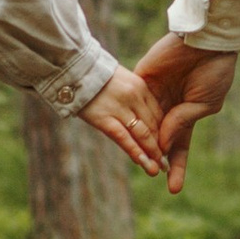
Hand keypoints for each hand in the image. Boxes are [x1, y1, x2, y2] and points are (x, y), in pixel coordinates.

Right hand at [78, 63, 165, 177]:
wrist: (73, 68)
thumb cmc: (94, 75)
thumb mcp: (120, 80)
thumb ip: (131, 95)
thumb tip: (137, 115)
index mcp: (140, 86)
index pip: (158, 113)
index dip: (163, 132)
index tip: (165, 146)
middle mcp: (134, 97)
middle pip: (153, 125)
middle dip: (160, 146)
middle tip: (165, 164)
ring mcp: (120, 107)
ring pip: (142, 134)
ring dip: (151, 154)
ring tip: (157, 169)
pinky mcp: (104, 117)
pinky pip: (124, 138)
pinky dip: (135, 152)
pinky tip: (143, 163)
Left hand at [133, 32, 237, 191]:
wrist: (204, 40)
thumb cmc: (213, 70)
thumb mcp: (205, 102)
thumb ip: (183, 122)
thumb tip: (162, 144)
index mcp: (188, 114)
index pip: (179, 147)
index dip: (176, 167)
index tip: (173, 189)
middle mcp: (168, 108)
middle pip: (158, 141)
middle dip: (154, 159)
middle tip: (149, 175)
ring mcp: (154, 96)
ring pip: (143, 126)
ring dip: (141, 144)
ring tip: (139, 161)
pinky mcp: (141, 82)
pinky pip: (133, 104)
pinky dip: (130, 119)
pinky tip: (126, 135)